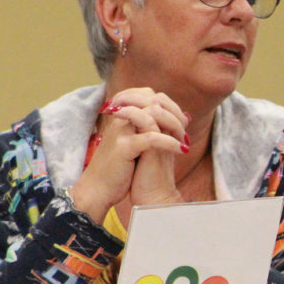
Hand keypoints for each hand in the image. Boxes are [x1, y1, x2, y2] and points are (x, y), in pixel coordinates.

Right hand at [69, 88, 188, 221]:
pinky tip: (181, 150)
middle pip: (152, 99)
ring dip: (174, 125)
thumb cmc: (119, 167)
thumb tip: (183, 117)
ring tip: (184, 139)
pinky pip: (152, 137)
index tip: (182, 120)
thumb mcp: (137, 141)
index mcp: (122, 114)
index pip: (149, 94)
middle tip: (185, 127)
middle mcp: (119, 117)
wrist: (98, 189)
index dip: (169, 104)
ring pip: (152, 114)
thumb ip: (152, 127)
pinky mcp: (123, 147)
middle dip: (173, 111)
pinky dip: (170, 142)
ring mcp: (120, 131)